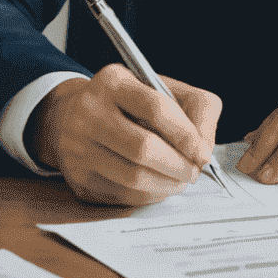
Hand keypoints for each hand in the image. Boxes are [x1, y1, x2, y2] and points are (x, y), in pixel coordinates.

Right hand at [27, 65, 222, 205]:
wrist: (73, 117)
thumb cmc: (128, 104)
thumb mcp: (162, 89)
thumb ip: (195, 108)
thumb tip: (204, 149)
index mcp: (113, 82)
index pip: (156, 108)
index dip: (186, 135)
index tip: (203, 152)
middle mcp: (89, 112)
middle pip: (143, 148)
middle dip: (178, 165)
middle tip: (194, 171)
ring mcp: (77, 147)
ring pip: (132, 177)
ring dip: (166, 184)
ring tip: (180, 180)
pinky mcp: (77, 178)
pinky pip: (121, 195)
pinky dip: (148, 195)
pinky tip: (158, 186)